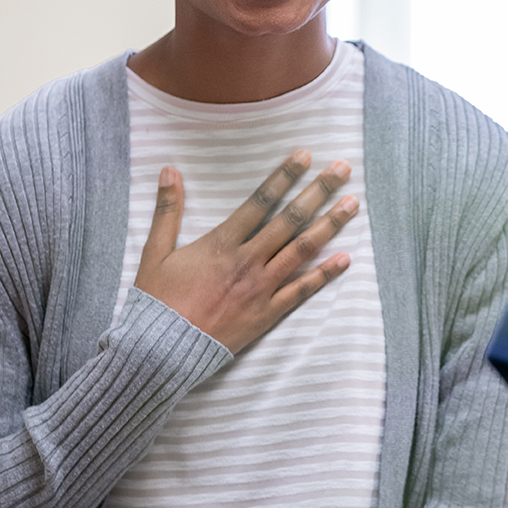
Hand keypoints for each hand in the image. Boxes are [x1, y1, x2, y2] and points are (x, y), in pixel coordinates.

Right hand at [134, 150, 356, 353]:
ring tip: (353, 204)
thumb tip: (170, 170)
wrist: (159, 352)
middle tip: (342, 169)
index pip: (261, 201)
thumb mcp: (155, 252)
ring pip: (303, 250)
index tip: (305, 155)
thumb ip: (167, 210)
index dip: (284, 176)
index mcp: (222, 243)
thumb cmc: (156, 302)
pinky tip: (345, 258)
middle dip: (318, 191)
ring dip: (330, 224)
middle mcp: (247, 261)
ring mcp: (261, 288)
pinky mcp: (267, 313)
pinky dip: (324, 274)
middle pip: (290, 219)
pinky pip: (302, 291)